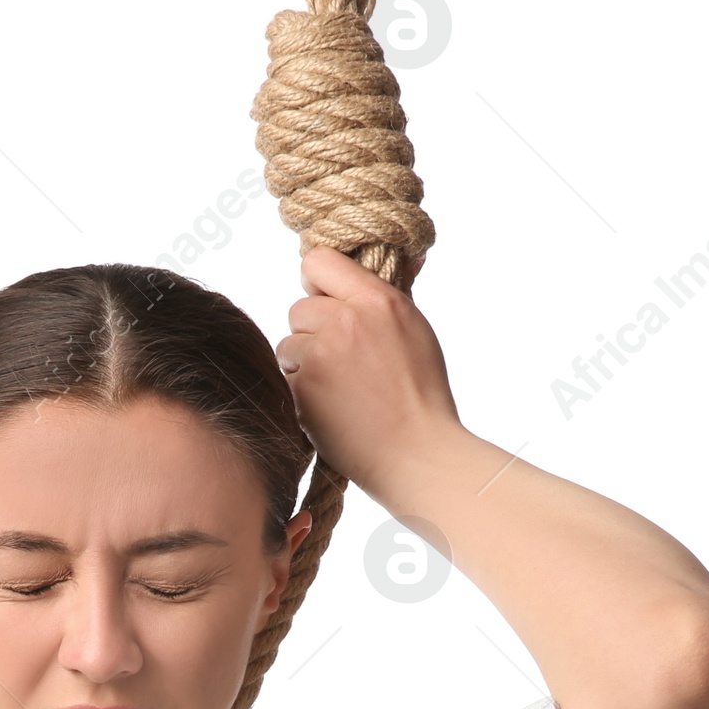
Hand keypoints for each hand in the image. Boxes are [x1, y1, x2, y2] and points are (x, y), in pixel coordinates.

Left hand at [275, 244, 463, 503]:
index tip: (327, 302)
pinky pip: (286, 379)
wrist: (415, 454)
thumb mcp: (415, 330)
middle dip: (312, 332)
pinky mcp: (302, 389)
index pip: (318, 261)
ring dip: (303, 364)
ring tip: (339, 388)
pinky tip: (332, 407)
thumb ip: (386, 297)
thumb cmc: (421, 396)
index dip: (318, 283)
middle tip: (341, 361)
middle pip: (299, 308)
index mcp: (377, 300)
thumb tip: (401, 254)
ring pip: (288, 345)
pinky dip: (301, 393)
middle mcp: (345, 321)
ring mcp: (320, 356)